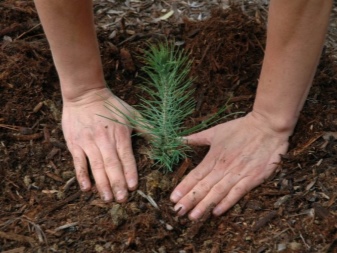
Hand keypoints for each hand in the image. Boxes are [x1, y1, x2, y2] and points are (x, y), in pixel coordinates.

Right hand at [62, 87, 137, 201]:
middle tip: (122, 200)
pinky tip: (87, 188)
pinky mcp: (75, 143)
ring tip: (107, 199)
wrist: (85, 94)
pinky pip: (78, 162)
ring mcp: (88, 142)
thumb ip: (147, 128)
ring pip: (96, 166)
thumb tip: (166, 139)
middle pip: (112, 165)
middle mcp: (104, 139)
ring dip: (102, 183)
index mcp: (120, 134)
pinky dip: (82, 175)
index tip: (133, 187)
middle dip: (117, 183)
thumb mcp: (132, 114)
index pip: (126, 157)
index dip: (129, 172)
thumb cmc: (111, 105)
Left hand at [170, 112, 290, 219]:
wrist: (267, 126)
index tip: (172, 198)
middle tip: (178, 212)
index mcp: (213, 157)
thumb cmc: (240, 128)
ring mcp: (238, 174)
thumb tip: (179, 139)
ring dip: (204, 205)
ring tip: (193, 216)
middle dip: (190, 200)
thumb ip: (196, 138)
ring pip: (217, 192)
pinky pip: (237, 193)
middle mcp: (223, 167)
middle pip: (203, 187)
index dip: (183, 187)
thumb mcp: (215, 131)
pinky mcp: (252, 178)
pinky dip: (227, 203)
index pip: (195, 175)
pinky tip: (216, 212)